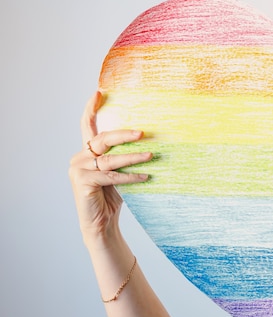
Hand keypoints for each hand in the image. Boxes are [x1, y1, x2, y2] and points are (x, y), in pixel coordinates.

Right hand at [68, 91, 151, 247]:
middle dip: (123, 134)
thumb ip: (123, 156)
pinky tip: (146, 176)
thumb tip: (149, 142)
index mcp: (87, 151)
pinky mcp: (82, 182)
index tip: (99, 92)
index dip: (91, 108)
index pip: (87, 125)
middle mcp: (80, 157)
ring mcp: (78, 170)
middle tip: (143, 133)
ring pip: (110, 158)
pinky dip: (130, 176)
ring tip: (151, 155)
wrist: (101, 224)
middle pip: (102, 139)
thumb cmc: (113, 196)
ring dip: (133, 157)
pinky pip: (111, 176)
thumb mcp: (119, 172)